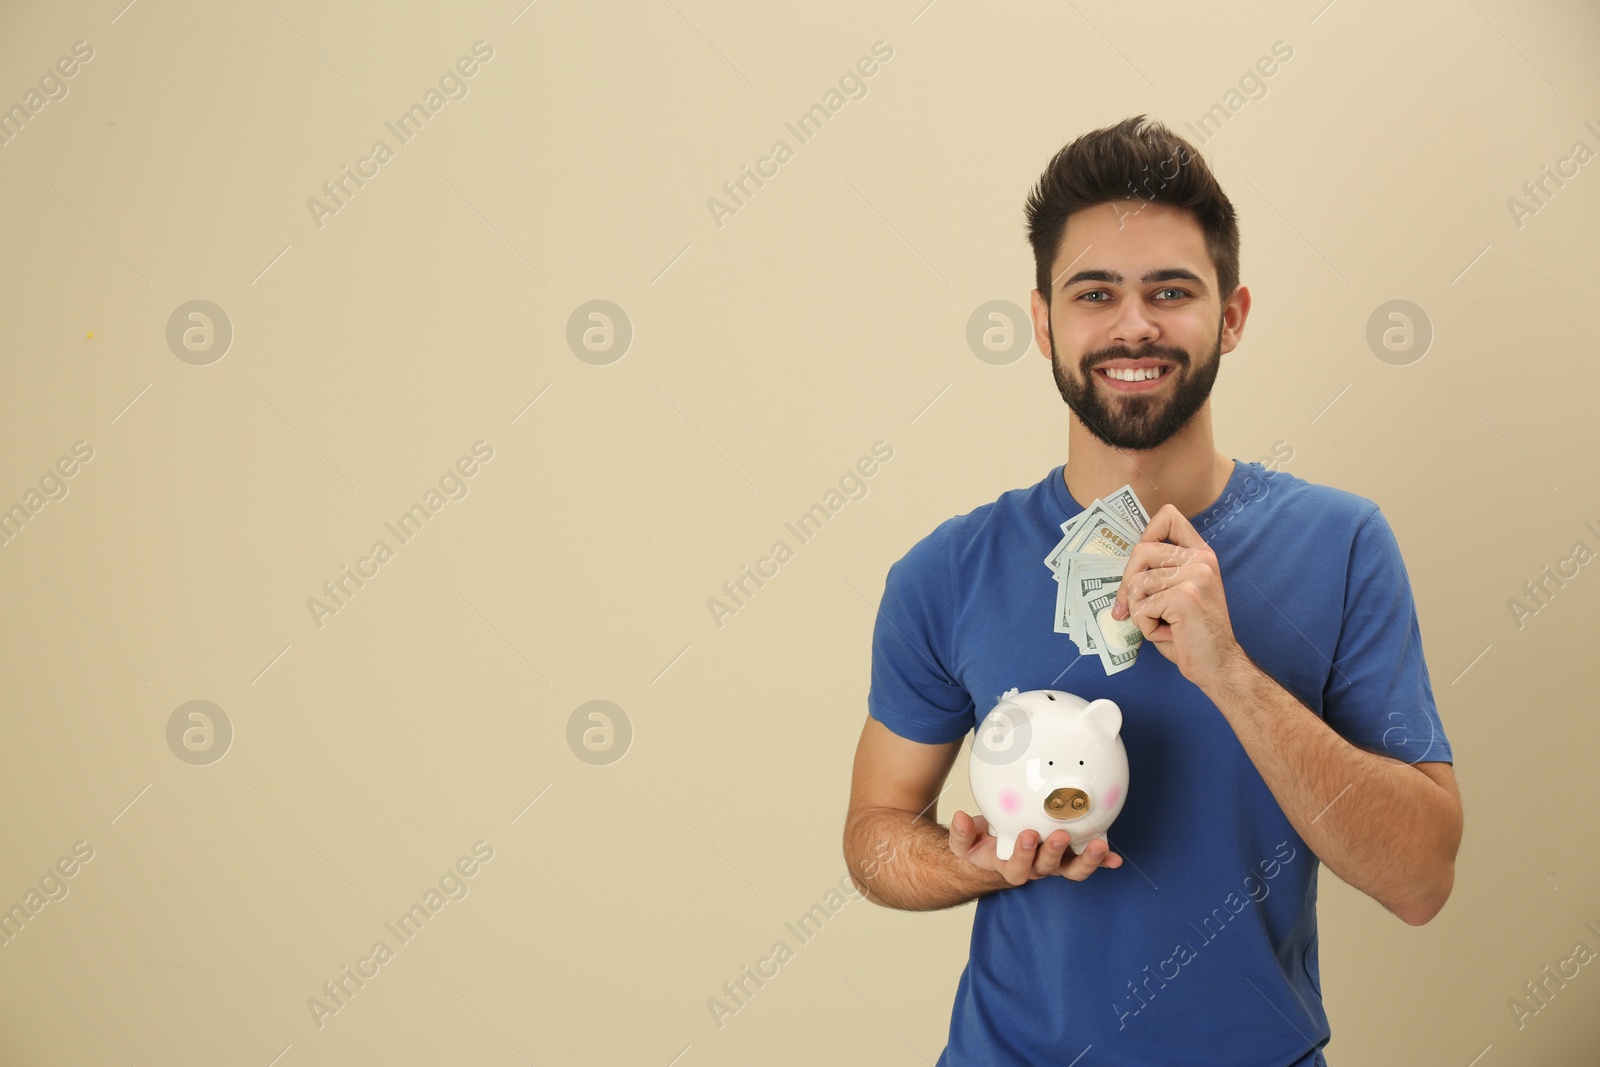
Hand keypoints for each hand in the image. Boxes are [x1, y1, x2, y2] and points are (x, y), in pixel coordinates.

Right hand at [949, 809, 1121, 884]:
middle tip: (1059, 834)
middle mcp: (1035, 868)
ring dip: (1087, 860)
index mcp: (1010, 866)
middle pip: (1047, 868)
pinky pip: (1089, 861)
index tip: (1026, 835)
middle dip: (1054, 852)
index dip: (1023, 855)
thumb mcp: (966, 842)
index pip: (1017, 869)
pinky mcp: (1071, 856)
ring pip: (1072, 869)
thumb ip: (961, 834)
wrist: (998, 850)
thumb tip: (961, 819)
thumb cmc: (985, 845)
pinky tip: (1115, 858)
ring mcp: (1056, 864)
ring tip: (1098, 846)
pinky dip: (1104, 862)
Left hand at [1110, 503, 1246, 690]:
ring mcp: (1195, 576)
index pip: (1168, 517)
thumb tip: (1120, 568)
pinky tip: (1170, 634)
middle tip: (1131, 609)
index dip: (1145, 535)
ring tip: (1163, 624)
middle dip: (1128, 584)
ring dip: (1140, 612)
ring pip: (1137, 584)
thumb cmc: (1191, 633)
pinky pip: (1142, 608)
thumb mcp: (1177, 593)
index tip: (1139, 565)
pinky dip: (1147, 627)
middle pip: (1140, 551)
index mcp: (1200, 554)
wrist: (1219, 665)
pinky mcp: (1184, 597)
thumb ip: (1157, 573)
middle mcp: (1201, 559)